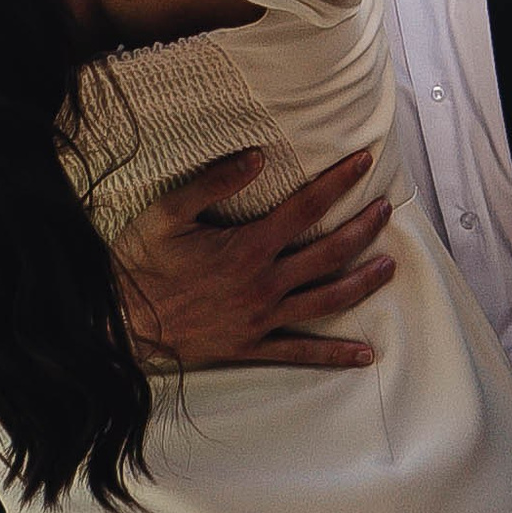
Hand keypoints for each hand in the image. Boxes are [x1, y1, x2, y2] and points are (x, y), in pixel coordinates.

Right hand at [113, 146, 396, 369]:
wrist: (122, 324)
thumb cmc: (142, 264)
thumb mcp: (168, 214)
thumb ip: (213, 183)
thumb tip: (257, 156)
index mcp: (248, 247)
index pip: (305, 207)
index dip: (337, 183)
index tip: (363, 163)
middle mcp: (264, 283)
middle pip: (329, 253)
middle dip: (362, 229)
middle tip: (387, 210)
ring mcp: (261, 318)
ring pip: (327, 300)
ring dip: (363, 282)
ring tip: (389, 267)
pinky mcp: (252, 345)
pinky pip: (301, 352)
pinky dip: (335, 355)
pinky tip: (364, 355)